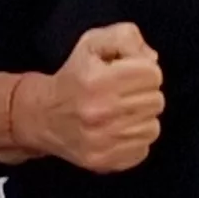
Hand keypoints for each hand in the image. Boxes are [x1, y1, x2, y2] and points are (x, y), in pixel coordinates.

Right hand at [37, 23, 166, 171]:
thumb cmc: (74, 77)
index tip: (127, 74)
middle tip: (122, 94)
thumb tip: (151, 59)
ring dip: (140, 119)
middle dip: (142, 94)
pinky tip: (116, 131)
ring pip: (152, 127)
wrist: (42, 116)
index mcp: (98, 80)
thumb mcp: (93, 43)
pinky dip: (133, 141)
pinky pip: (142, 150)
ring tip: (119, 114)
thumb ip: (126, 37)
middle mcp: (100, 112)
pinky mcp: (104, 161)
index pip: (152, 74)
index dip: (143, 71)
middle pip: (156, 101)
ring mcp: (102, 141)